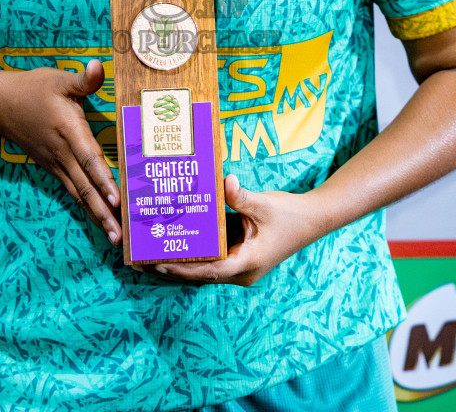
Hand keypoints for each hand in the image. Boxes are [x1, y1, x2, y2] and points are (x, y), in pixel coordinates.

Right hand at [0, 58, 119, 243]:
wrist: (1, 106)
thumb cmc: (34, 90)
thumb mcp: (58, 80)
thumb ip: (82, 80)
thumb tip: (97, 67)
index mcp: (68, 131)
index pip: (88, 159)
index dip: (103, 180)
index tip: (117, 199)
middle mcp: (63, 153)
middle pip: (85, 186)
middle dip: (103, 212)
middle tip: (120, 235)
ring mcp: (57, 164)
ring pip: (79, 194)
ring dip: (96, 216)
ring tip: (114, 237)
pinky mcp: (54, 169)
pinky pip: (73, 191)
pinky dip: (87, 207)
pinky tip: (100, 220)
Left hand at [149, 175, 316, 286]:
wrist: (312, 219)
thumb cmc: (289, 214)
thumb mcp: (264, 203)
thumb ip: (242, 196)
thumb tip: (225, 181)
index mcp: (248, 263)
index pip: (211, 271)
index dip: (184, 270)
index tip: (160, 265)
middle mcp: (242, 272)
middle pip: (203, 274)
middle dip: (175, 268)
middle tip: (143, 260)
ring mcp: (241, 268)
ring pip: (206, 270)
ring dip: (183, 263)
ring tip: (152, 254)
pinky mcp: (240, 259)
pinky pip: (214, 261)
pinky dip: (196, 255)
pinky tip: (177, 243)